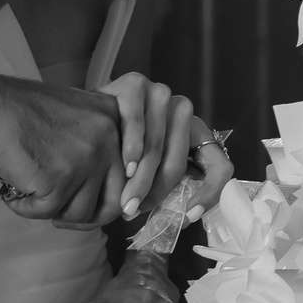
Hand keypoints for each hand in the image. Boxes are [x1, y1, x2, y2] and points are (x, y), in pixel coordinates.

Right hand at [0, 73, 123, 224]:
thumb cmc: (24, 114)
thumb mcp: (78, 118)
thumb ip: (100, 147)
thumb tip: (118, 200)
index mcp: (115, 120)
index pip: (130, 176)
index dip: (110, 200)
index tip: (89, 208)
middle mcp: (108, 137)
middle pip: (114, 202)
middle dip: (86, 217)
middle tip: (60, 215)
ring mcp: (86, 158)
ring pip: (81, 213)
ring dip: (54, 212)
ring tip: (31, 195)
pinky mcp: (59, 179)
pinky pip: (48, 212)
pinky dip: (27, 209)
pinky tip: (13, 193)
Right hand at [97, 73, 197, 218]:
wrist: (83, 120)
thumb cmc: (120, 150)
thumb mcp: (150, 170)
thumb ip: (166, 187)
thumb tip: (180, 218)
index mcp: (195, 133)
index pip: (219, 165)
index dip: (209, 194)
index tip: (189, 215)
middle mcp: (182, 110)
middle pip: (178, 161)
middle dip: (155, 193)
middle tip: (134, 211)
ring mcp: (160, 93)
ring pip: (156, 147)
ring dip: (140, 179)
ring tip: (126, 199)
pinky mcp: (135, 84)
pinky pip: (136, 123)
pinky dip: (131, 148)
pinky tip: (124, 166)